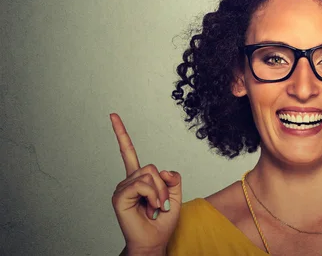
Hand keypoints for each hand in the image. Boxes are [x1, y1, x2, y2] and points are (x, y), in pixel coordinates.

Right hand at [110, 113, 181, 253]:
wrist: (155, 241)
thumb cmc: (162, 220)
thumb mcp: (175, 194)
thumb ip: (173, 177)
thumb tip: (162, 170)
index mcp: (138, 178)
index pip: (128, 151)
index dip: (121, 132)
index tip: (113, 115)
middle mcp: (127, 181)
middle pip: (151, 167)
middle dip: (162, 185)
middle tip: (159, 204)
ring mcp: (121, 188)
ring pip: (148, 174)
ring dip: (158, 192)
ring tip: (154, 207)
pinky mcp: (118, 197)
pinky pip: (141, 184)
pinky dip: (151, 195)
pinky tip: (148, 207)